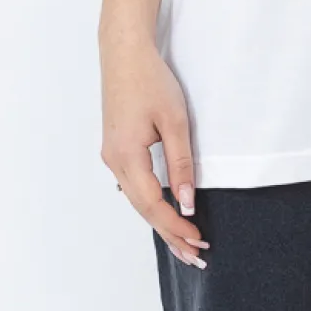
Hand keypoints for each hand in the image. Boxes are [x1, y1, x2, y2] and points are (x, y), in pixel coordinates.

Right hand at [100, 35, 208, 268]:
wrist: (123, 52)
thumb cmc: (151, 81)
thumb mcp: (175, 121)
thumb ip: (181, 163)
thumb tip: (186, 201)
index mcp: (127, 156)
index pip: (153, 204)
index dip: (176, 226)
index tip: (199, 241)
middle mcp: (114, 161)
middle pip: (143, 209)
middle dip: (169, 234)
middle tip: (195, 257)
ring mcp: (111, 155)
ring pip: (136, 200)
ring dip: (160, 222)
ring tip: (184, 243)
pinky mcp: (115, 148)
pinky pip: (132, 186)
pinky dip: (150, 204)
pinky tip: (163, 214)